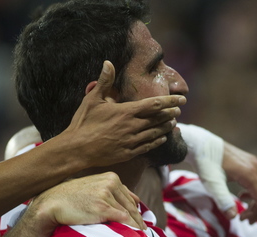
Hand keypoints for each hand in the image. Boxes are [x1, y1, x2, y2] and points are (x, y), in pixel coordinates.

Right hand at [27, 172, 145, 236]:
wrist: (52, 203)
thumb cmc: (71, 198)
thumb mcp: (94, 187)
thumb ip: (113, 191)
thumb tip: (135, 200)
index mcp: (111, 177)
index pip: (130, 198)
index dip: (137, 212)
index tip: (141, 223)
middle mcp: (111, 183)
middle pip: (132, 206)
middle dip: (139, 221)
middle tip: (146, 233)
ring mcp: (107, 194)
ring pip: (129, 214)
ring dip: (137, 227)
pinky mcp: (102, 207)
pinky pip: (123, 220)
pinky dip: (131, 229)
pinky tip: (136, 236)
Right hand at [63, 60, 185, 164]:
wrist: (76, 149)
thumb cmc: (83, 123)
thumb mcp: (92, 99)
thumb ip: (104, 81)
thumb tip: (108, 62)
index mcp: (126, 112)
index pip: (154, 105)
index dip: (169, 101)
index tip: (181, 99)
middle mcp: (132, 127)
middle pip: (158, 119)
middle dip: (170, 113)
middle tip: (179, 110)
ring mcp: (131, 141)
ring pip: (155, 133)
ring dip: (166, 127)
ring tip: (173, 122)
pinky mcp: (128, 153)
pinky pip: (147, 147)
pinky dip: (157, 141)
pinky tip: (162, 138)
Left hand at [179, 124, 256, 222]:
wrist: (201, 144)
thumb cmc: (205, 164)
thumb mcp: (212, 184)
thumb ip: (223, 200)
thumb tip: (233, 217)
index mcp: (249, 173)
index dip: (256, 213)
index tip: (242, 220)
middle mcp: (256, 167)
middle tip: (247, 220)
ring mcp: (255, 163)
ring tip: (246, 210)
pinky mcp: (251, 163)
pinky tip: (242, 196)